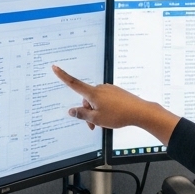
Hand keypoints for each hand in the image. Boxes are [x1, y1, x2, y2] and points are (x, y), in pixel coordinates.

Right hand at [52, 66, 180, 143]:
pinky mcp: (116, 92)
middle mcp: (100, 88)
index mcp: (93, 93)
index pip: (74, 84)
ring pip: (96, 101)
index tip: (55, 67)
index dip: (63, 76)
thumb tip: (71, 111)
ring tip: (104, 123)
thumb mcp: (96, 119)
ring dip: (96, 112)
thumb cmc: (118, 115)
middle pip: (86, 100)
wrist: (140, 111)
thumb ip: (82, 114)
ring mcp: (109, 89)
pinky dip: (104, 108)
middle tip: (93, 126)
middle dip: (87, 112)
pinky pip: (105, 100)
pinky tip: (112, 116)